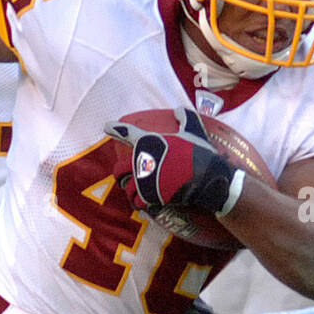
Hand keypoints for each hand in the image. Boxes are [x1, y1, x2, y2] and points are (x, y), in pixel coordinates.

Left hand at [105, 108, 240, 214]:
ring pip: (126, 187)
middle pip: (120, 168)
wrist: (206, 176)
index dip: (115, 129)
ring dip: (128, 190)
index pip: (126, 133)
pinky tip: (140, 204)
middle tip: (122, 175)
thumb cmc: (200, 151)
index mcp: (148, 142)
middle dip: (119, 172)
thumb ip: (185, 116)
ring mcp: (144, 179)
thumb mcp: (194, 129)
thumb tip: (178, 109)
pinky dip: (138, 203)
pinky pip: (137, 201)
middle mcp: (141, 160)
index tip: (107, 127)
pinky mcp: (150, 196)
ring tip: (132, 192)